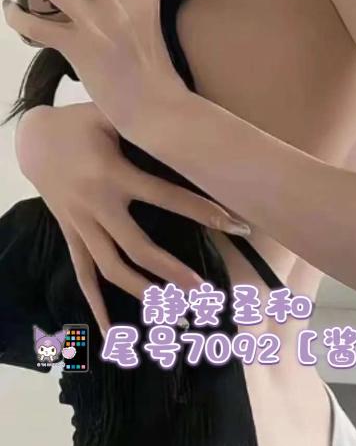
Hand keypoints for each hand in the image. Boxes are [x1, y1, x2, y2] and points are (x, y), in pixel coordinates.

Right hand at [15, 101, 250, 334]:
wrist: (33, 139)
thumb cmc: (80, 121)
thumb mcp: (110, 114)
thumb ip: (145, 122)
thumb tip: (189, 120)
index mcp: (113, 173)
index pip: (164, 196)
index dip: (200, 210)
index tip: (233, 224)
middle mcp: (97, 204)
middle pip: (137, 246)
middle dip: (170, 269)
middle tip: (203, 290)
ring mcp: (81, 223)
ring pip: (110, 266)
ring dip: (141, 290)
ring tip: (170, 311)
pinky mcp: (70, 233)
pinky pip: (82, 272)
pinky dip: (94, 302)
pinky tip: (107, 331)